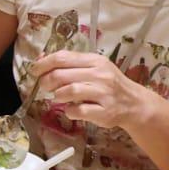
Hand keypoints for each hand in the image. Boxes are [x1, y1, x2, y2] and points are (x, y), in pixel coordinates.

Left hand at [30, 50, 152, 129]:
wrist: (134, 104)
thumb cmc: (109, 84)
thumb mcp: (93, 67)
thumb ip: (70, 63)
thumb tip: (41, 59)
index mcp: (95, 61)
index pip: (62, 57)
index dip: (43, 64)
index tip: (34, 71)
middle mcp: (100, 75)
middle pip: (61, 75)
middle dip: (47, 82)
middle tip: (45, 87)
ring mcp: (103, 93)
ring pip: (69, 91)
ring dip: (57, 96)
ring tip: (59, 98)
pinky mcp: (104, 112)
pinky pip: (78, 111)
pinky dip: (70, 111)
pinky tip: (72, 109)